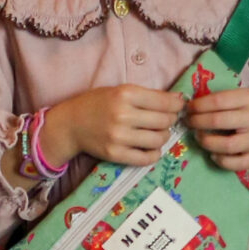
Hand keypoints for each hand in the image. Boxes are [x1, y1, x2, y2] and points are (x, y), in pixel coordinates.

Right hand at [45, 86, 179, 168]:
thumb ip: (147, 95)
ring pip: (158, 140)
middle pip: (164, 121)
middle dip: (170, 120)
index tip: (177, 107)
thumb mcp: (120, 91)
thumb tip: (178, 100)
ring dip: (163, 137)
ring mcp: (119, 137)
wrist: (71, 124)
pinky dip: (154, 154)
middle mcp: (123, 115)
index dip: (176, 105)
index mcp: (125, 94)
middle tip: (165, 120)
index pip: (165, 102)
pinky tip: (150, 148)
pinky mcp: (115, 154)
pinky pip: (146, 158)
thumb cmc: (97, 104)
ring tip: (156, 133)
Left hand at [184, 88, 248, 173]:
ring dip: (206, 142)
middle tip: (189, 123)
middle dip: (197, 122)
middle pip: (219, 121)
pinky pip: (236, 163)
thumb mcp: (244, 97)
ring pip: (227, 145)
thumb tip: (191, 105)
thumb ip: (223, 100)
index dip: (198, 105)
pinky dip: (221, 161)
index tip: (188, 108)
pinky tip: (213, 154)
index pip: (218, 100)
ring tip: (199, 138)